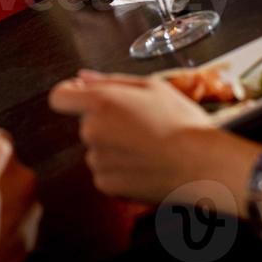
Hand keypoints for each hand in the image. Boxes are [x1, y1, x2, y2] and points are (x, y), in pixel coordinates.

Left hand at [49, 71, 251, 204]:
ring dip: (113, 147)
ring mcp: (97, 160)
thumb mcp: (152, 87)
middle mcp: (92, 131)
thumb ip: (110, 80)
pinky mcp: (106, 184)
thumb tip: (81, 77)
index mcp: (101, 102)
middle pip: (86, 123)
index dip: (71, 95)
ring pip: (97, 149)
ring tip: (148, 147)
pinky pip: (105, 172)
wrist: (201, 165)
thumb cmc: (181, 121)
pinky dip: (119, 169)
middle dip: (106, 122)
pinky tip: (145, 165)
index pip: (60, 97)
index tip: (85, 97)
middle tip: (141, 124)